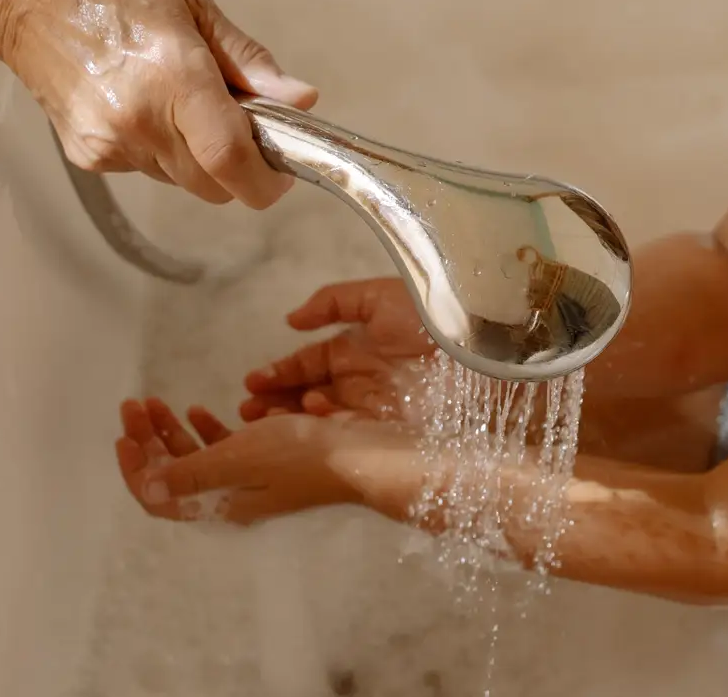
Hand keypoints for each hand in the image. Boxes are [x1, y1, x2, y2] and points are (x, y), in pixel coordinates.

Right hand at [0, 0, 317, 208]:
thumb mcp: (194, 6)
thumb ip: (248, 62)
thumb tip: (299, 99)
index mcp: (174, 79)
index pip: (232, 161)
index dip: (267, 180)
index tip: (281, 172)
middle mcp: (140, 121)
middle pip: (213, 185)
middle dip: (237, 166)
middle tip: (236, 122)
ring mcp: (109, 143)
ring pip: (181, 180)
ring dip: (197, 156)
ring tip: (177, 98)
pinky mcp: (87, 155)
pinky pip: (145, 170)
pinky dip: (159, 149)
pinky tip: (141, 103)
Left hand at [115, 397, 349, 523]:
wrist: (361, 454)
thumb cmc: (299, 455)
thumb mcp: (239, 459)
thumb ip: (191, 473)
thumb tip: (146, 490)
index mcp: (217, 503)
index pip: (158, 498)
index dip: (134, 470)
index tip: (123, 435)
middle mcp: (227, 496)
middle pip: (172, 474)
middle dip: (147, 441)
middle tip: (135, 405)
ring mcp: (247, 480)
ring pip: (194, 458)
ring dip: (171, 431)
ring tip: (157, 401)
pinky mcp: (267, 463)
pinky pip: (222, 449)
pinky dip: (206, 430)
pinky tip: (200, 409)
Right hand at [240, 278, 436, 420]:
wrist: (479, 353)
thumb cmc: (431, 318)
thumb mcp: (379, 297)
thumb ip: (334, 302)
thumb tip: (291, 320)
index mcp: (358, 348)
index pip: (310, 364)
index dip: (281, 373)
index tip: (252, 382)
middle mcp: (361, 381)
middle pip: (308, 395)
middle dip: (277, 402)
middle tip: (248, 409)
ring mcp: (373, 408)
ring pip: (321, 418)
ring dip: (292, 417)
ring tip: (263, 418)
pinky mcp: (387, 431)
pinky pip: (345, 431)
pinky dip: (324, 425)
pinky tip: (310, 412)